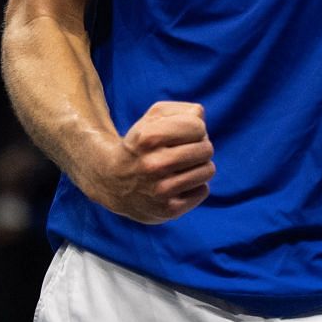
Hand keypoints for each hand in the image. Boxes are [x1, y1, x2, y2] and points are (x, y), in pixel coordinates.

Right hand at [91, 101, 214, 224]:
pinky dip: (195, 186)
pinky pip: (203, 190)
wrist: (113, 182)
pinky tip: (177, 185)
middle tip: (182, 152)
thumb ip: (181, 110)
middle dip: (199, 147)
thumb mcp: (152, 118)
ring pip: (208, 170)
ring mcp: (161, 190)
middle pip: (206, 148)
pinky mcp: (168, 210)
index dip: (194, 128)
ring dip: (199, 166)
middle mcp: (153, 165)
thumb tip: (200, 117)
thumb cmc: (142, 144)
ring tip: (181, 168)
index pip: (197, 126)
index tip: (182, 134)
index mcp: (148, 138)